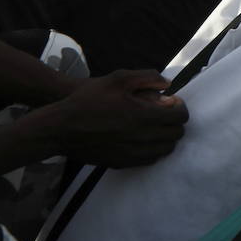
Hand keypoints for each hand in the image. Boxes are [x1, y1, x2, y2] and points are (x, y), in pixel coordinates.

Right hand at [31, 69, 187, 167]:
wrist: (60, 128)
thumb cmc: (88, 99)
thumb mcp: (118, 78)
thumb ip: (148, 77)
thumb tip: (167, 85)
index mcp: (144, 115)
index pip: (180, 117)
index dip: (180, 108)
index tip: (172, 102)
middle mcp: (142, 138)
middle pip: (176, 135)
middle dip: (175, 123)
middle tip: (165, 113)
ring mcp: (132, 153)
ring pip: (165, 150)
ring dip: (166, 137)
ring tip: (156, 126)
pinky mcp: (121, 163)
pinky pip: (149, 160)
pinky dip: (153, 150)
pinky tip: (144, 139)